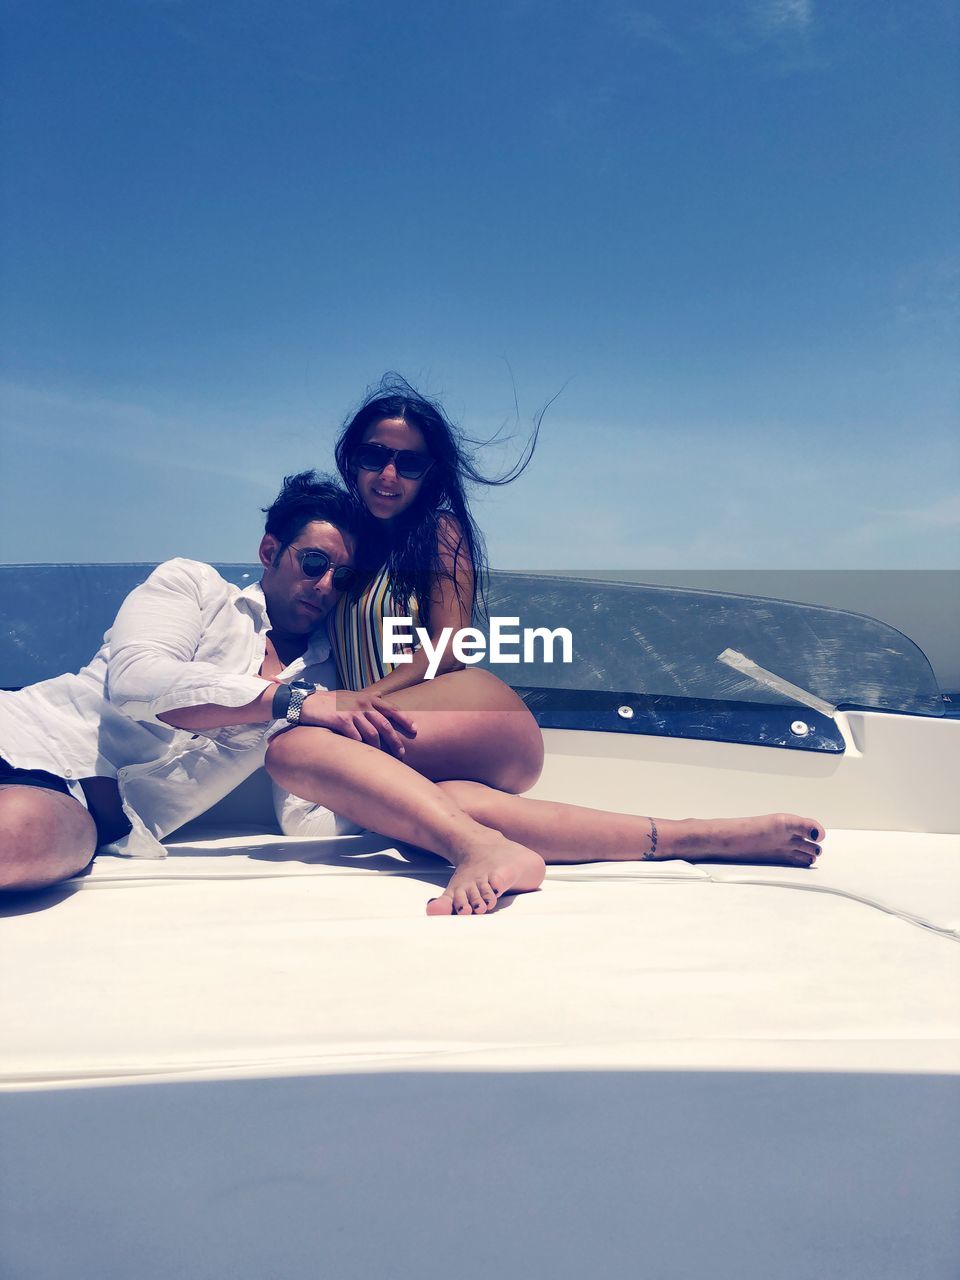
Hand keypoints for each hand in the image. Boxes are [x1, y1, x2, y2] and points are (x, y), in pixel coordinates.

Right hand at [299, 689, 416, 756]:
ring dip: (380, 748)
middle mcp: (362, 704)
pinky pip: (356, 737)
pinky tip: (363, 755)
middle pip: (385, 725)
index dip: (405, 719)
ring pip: (372, 734)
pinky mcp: (340, 720)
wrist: (306, 702)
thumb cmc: (329, 701)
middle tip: (402, 754)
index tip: (415, 730)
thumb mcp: (350, 695)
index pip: (391, 709)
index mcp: (367, 698)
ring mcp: (352, 712)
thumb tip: (382, 694)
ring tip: (384, 759)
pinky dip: (361, 747)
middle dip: (395, 741)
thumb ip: (367, 696)